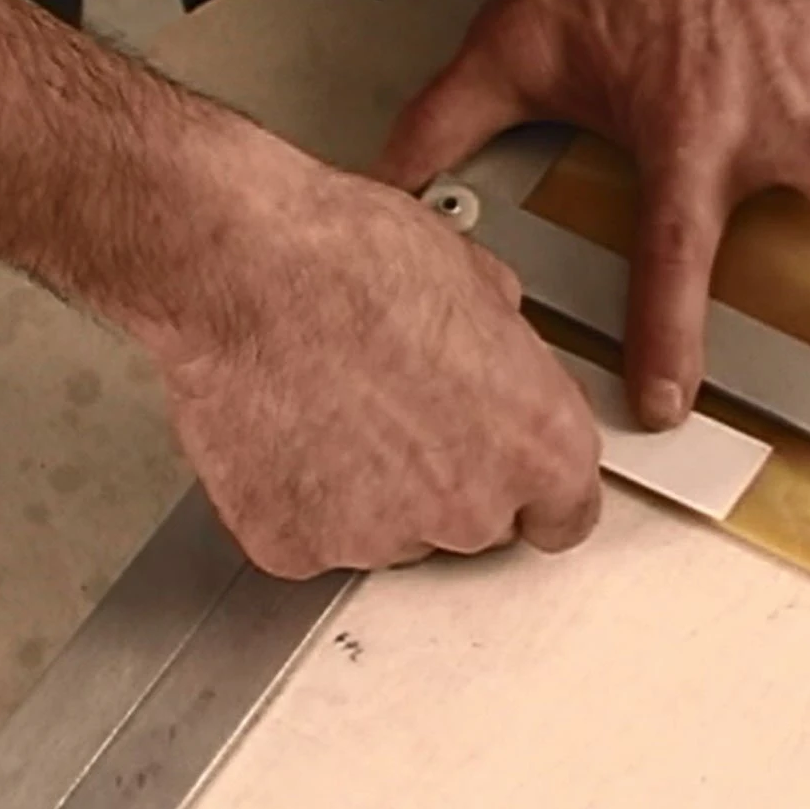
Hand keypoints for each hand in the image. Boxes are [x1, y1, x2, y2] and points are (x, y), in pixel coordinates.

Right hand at [140, 124, 601, 578]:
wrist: (244, 268)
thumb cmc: (352, 258)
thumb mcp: (477, 280)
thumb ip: (504, 350)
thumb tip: (490, 352)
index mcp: (539, 445)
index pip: (565, 513)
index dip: (532, 488)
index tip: (512, 477)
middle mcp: (472, 508)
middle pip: (476, 524)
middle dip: (447, 478)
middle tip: (400, 409)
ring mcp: (382, 539)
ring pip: (392, 532)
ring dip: (372, 490)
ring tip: (333, 406)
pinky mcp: (297, 549)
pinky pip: (312, 534)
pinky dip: (300, 497)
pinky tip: (289, 431)